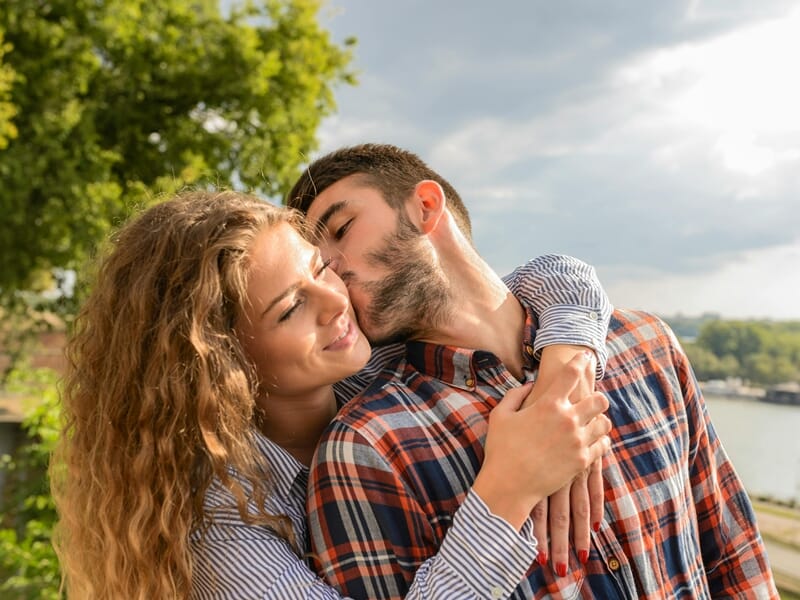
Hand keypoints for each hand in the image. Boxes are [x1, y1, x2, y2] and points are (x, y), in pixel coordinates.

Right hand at [473, 352, 610, 530]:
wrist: (509, 485)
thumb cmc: (501, 449)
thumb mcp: (500, 415)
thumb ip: (516, 395)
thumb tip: (531, 385)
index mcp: (548, 404)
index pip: (572, 374)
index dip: (580, 361)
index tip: (585, 356)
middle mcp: (568, 420)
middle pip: (600, 399)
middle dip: (596, 396)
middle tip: (590, 400)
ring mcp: (578, 441)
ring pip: (605, 422)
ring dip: (599, 419)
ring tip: (591, 421)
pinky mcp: (582, 461)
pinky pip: (603, 445)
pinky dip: (600, 440)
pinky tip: (592, 440)